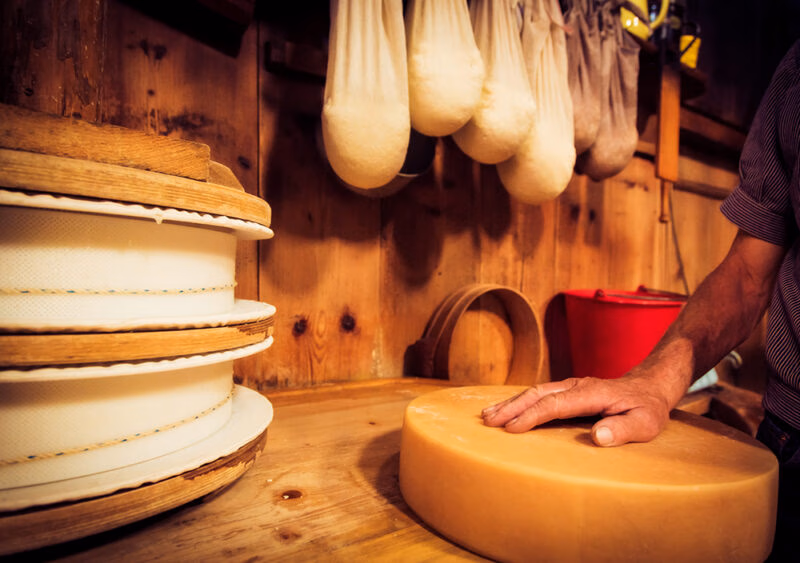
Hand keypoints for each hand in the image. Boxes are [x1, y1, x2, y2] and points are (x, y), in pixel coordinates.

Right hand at [480, 372, 676, 446]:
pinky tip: (506, 409)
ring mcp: (570, 386)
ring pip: (534, 391)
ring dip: (511, 403)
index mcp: (591, 394)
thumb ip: (622, 430)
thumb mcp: (645, 424)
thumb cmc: (647, 409)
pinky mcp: (567, 390)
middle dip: (511, 407)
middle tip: (488, 421)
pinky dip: (519, 401)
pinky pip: (539, 394)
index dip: (532, 416)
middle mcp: (576, 386)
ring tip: (487, 415)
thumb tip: (597, 436)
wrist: (649, 387)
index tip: (511, 429)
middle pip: (537, 394)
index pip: (555, 404)